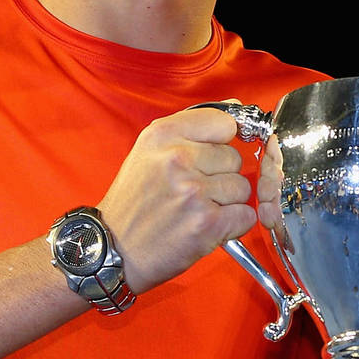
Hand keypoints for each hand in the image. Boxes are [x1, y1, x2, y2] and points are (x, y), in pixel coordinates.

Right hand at [96, 105, 258, 293]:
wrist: (113, 249)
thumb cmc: (134, 202)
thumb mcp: (147, 152)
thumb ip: (190, 129)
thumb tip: (235, 110)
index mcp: (162, 135)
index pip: (224, 122)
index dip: (221, 142)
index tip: (210, 157)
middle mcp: (178, 158)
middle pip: (235, 158)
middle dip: (221, 176)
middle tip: (192, 193)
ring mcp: (194, 191)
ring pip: (242, 187)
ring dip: (227, 203)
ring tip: (197, 211)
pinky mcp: (207, 223)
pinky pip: (245, 215)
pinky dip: (233, 225)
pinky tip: (207, 227)